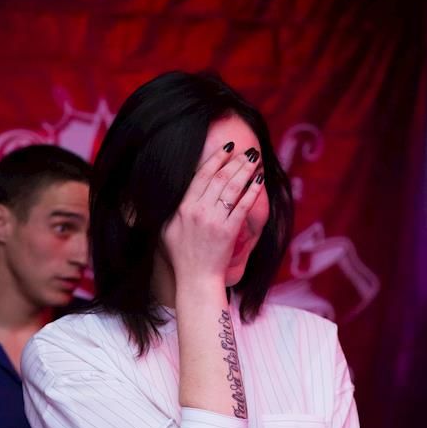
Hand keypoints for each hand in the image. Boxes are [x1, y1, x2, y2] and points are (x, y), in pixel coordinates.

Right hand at [162, 142, 263, 281]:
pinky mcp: (228, 231)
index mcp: (182, 208)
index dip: (216, 159)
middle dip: (235, 161)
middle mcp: (198, 211)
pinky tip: (259, 181)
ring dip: (245, 170)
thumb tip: (176, 190)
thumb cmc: (181, 256)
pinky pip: (242, 206)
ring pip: (232, 188)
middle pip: (219, 178)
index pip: (201, 176)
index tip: (227, 149)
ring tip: (255, 160)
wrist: (196, 278)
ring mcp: (214, 221)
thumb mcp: (166, 229)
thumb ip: (171, 208)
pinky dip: (252, 191)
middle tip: (247, 151)